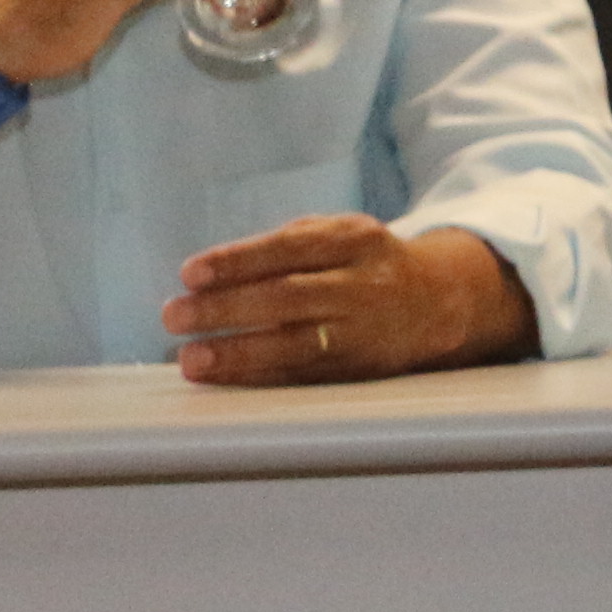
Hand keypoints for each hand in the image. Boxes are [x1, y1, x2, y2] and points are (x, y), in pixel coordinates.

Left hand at [164, 216, 534, 384]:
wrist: (437, 302)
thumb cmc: (363, 264)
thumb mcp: (338, 235)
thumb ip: (285, 245)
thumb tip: (209, 275)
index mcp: (357, 239)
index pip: (290, 248)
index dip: (239, 261)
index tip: (190, 274)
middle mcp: (364, 284)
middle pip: (290, 296)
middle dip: (227, 307)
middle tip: (174, 315)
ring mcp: (364, 330)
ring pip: (296, 343)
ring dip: (238, 352)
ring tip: (190, 358)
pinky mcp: (360, 369)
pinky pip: (303, 374)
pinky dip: (258, 376)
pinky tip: (222, 376)